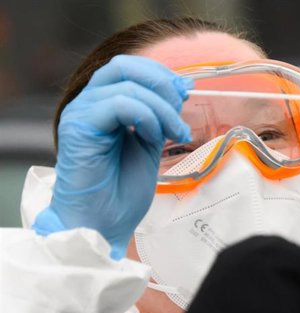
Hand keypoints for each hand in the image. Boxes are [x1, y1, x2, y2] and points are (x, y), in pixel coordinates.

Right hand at [33, 55, 192, 258]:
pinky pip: (117, 104)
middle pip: (124, 66)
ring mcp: (81, 114)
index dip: (160, 74)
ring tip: (175, 133)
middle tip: (181, 109)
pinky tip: (153, 138)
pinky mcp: (79, 127)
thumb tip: (180, 88)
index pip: (129, 68)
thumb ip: (159, 117)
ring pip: (126, 85)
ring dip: (161, 107)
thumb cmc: (121, 192)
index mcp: (103, 105)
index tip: (185, 94)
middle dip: (161, 83)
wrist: (102, 224)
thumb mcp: (149, 144)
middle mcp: (88, 104)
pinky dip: (144, 116)